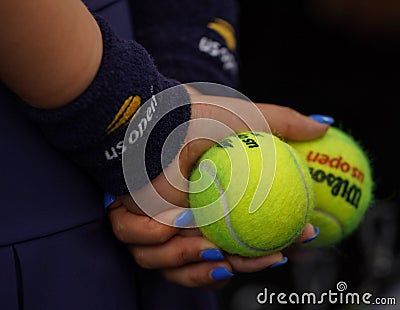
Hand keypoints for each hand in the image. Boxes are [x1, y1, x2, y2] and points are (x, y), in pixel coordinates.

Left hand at [108, 87, 330, 287]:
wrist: (157, 115)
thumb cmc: (200, 115)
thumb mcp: (249, 118)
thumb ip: (285, 122)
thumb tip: (325, 123)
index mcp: (215, 205)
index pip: (243, 240)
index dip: (265, 252)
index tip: (290, 246)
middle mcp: (188, 220)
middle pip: (215, 264)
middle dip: (244, 268)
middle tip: (269, 258)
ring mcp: (159, 226)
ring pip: (177, 268)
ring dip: (196, 265)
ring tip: (216, 250)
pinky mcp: (131, 223)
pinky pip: (144, 250)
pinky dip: (157, 243)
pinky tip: (174, 223)